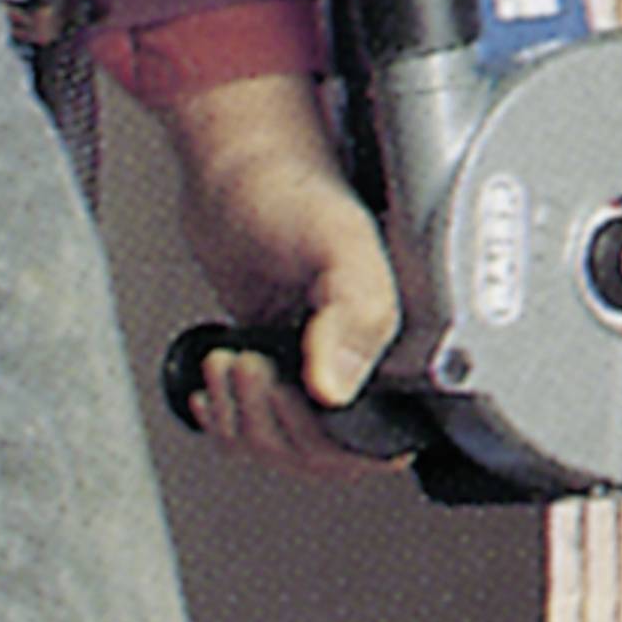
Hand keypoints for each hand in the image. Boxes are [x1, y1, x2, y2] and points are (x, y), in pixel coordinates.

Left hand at [156, 74, 403, 479]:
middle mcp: (365, 358)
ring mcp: (317, 361)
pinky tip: (219, 385)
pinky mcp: (277, 359)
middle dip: (271, 423)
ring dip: (242, 420)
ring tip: (231, 364)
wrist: (233, 164)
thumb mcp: (336, 236)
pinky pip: (257, 426)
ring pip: (284, 447)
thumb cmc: (290, 182)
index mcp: (402, 341)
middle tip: (250, 367)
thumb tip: (337, 386)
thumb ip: (356, 307)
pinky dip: (227, 417)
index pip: (379, 444)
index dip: (324, 440)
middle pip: (323, 456)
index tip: (290, 390)